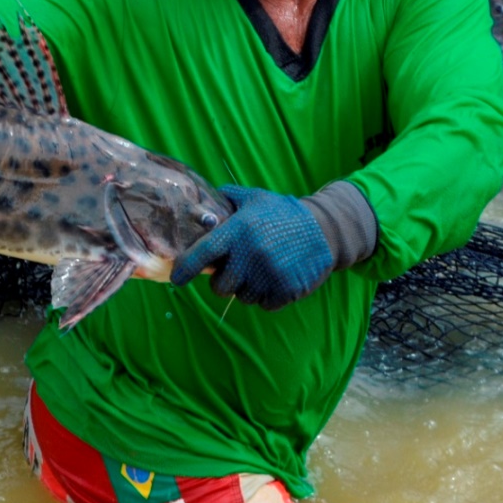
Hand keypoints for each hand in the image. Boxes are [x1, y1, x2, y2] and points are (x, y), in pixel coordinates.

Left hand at [170, 185, 334, 309]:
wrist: (325, 230)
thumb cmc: (284, 213)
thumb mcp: (255, 198)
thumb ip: (228, 198)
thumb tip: (202, 203)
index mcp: (239, 231)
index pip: (202, 255)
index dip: (185, 268)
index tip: (177, 278)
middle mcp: (251, 255)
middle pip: (220, 286)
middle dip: (224, 280)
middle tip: (237, 268)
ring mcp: (268, 276)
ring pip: (242, 297)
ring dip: (247, 288)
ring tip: (261, 269)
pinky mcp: (285, 291)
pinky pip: (263, 304)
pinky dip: (266, 296)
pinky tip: (276, 277)